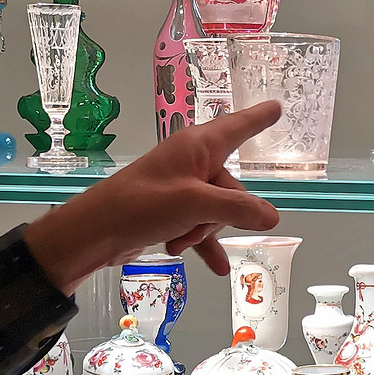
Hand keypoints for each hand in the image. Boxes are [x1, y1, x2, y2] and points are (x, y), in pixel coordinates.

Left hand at [24, 103, 283, 293]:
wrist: (96, 232)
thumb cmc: (142, 205)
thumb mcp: (196, 205)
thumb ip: (238, 209)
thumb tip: (272, 217)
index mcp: (198, 146)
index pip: (238, 126)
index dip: (259, 118)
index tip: (278, 107)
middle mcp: (192, 162)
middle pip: (232, 187)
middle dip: (223, 213)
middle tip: (196, 224)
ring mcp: (182, 186)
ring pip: (216, 209)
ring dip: (205, 231)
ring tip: (182, 242)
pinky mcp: (172, 209)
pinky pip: (200, 224)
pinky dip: (202, 242)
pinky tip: (215, 266)